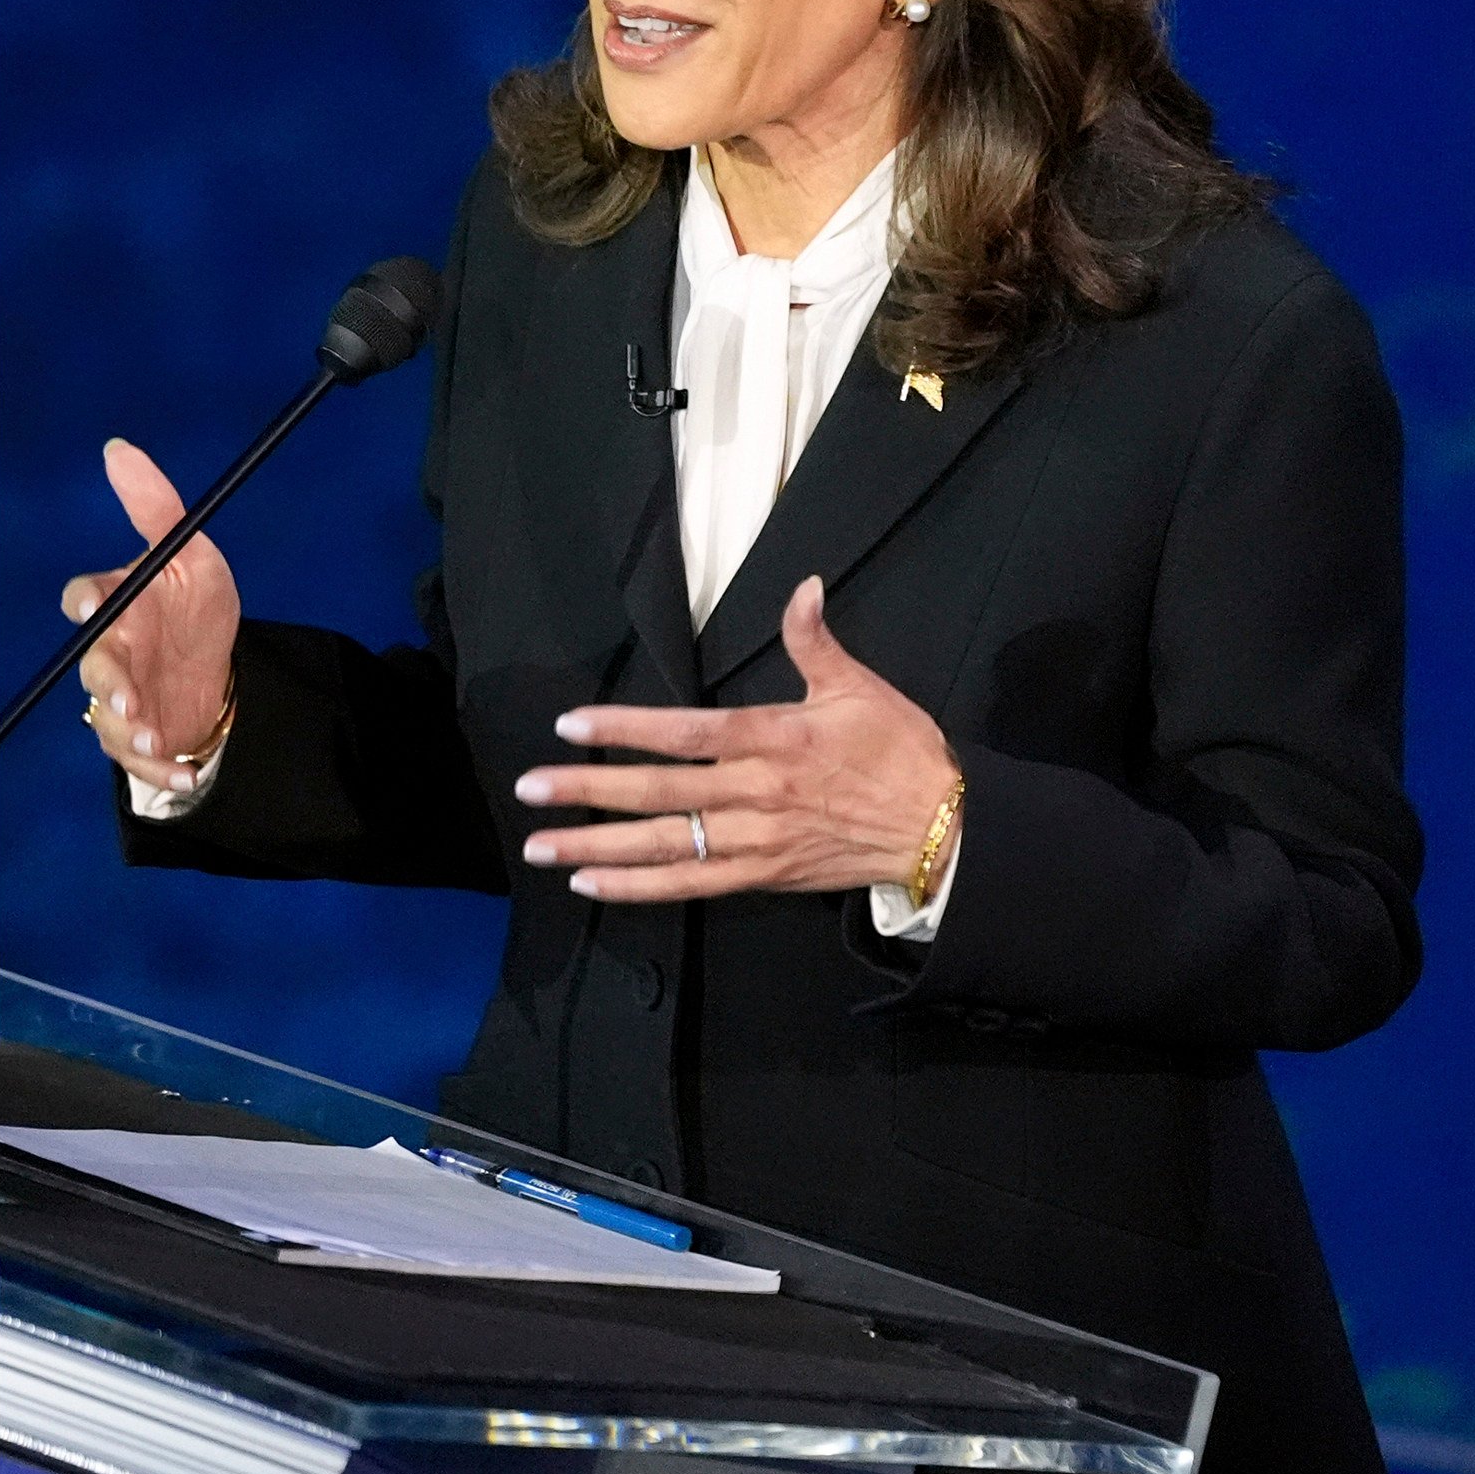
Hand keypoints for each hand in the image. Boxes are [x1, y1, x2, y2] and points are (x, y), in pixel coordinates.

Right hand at [60, 438, 239, 795]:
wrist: (221, 674)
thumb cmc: (197, 611)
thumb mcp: (194, 558)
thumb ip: (158, 510)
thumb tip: (118, 448)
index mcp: (118, 604)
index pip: (85, 598)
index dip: (86, 600)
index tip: (95, 601)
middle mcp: (110, 652)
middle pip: (95, 667)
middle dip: (111, 684)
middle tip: (131, 697)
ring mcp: (119, 700)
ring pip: (109, 720)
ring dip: (132, 734)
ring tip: (160, 739)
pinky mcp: (136, 740)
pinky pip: (139, 761)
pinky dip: (162, 771)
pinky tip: (188, 774)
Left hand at [512, 578, 959, 901]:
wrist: (947, 831)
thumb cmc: (902, 752)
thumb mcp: (859, 688)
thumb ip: (815, 640)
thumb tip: (803, 586)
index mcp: (772, 740)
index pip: (684, 733)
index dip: (624, 729)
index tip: (570, 725)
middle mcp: (754, 793)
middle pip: (658, 793)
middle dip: (587, 791)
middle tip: (528, 790)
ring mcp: (755, 840)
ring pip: (663, 845)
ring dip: (597, 847)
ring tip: (539, 848)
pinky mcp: (763, 876)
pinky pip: (690, 885)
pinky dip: (639, 887)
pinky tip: (591, 884)